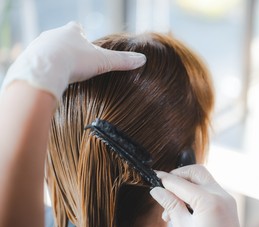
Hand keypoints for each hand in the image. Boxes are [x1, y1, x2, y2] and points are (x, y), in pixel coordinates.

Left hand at [0, 22, 145, 99]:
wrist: (45, 68)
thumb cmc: (75, 61)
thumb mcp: (103, 61)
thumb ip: (122, 61)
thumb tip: (143, 60)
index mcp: (72, 32)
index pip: (78, 29)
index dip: (83, 36)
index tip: (86, 44)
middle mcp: (54, 34)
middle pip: (62, 38)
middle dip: (69, 48)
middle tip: (75, 61)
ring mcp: (40, 46)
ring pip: (49, 50)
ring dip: (55, 58)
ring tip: (62, 72)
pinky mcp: (29, 58)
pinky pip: (38, 62)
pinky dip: (45, 69)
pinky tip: (50, 79)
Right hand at [150, 165, 241, 226]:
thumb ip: (170, 205)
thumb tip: (157, 190)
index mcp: (209, 201)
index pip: (181, 183)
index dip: (165, 180)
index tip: (154, 178)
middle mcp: (221, 195)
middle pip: (196, 172)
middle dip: (179, 176)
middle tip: (165, 186)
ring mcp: (226, 199)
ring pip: (203, 180)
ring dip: (186, 186)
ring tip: (172, 207)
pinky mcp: (228, 204)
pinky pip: (210, 190)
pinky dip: (196, 192)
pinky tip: (184, 207)